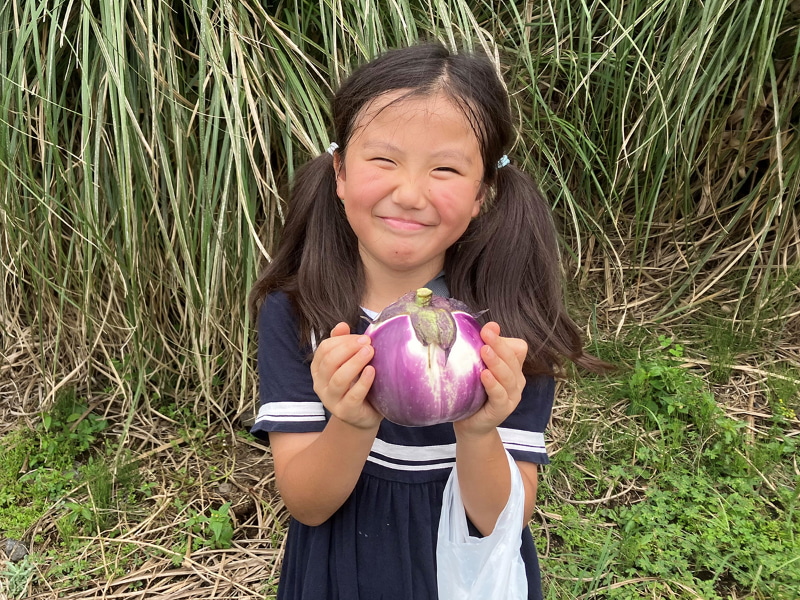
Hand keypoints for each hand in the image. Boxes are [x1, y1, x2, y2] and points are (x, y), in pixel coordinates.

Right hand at [310, 322, 381, 429]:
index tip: (362, 337)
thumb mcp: (349, 362)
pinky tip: (371, 371)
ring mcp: (331, 400)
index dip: (343, 340)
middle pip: (329, 362)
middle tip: (368, 342)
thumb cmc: (357, 383)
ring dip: (355, 362)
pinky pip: (352, 396)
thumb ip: (343, 343)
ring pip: (339, 379)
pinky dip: (362, 382)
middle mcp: (320, 384)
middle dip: (349, 349)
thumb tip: (342, 325)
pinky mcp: (345, 412)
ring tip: (370, 352)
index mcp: (318, 369)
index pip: (324, 349)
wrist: (363, 415)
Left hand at [454, 322, 526, 436]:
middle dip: (499, 344)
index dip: (504, 339)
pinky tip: (484, 375)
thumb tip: (490, 325)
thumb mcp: (478, 367)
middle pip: (512, 359)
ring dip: (496, 362)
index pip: (517, 348)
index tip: (489, 328)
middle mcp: (516, 381)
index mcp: (513, 368)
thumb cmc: (475, 392)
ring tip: (484, 350)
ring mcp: (511, 396)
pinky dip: (493, 384)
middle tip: (485, 333)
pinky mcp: (502, 410)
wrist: (471, 424)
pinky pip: (500, 395)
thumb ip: (485, 348)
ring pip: (508, 376)